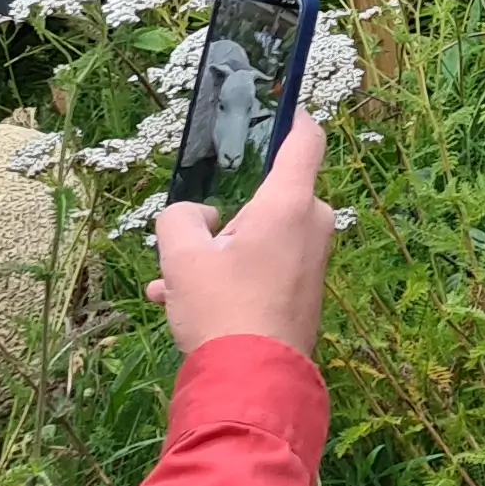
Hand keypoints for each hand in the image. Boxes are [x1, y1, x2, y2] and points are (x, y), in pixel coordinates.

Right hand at [146, 117, 334, 360]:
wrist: (253, 381)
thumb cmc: (222, 309)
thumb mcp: (182, 257)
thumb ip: (181, 219)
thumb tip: (198, 217)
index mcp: (291, 203)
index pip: (305, 140)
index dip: (295, 118)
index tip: (284, 105)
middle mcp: (312, 224)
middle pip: (269, 195)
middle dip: (227, 214)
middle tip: (190, 241)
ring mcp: (312, 258)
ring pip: (258, 237)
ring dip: (216, 253)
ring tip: (172, 283)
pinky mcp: (305, 288)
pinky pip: (263, 266)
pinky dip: (227, 276)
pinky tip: (177, 302)